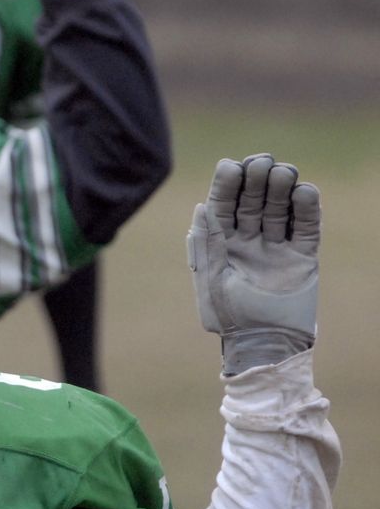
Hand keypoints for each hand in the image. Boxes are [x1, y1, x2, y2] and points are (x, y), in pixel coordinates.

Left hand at [187, 154, 320, 374]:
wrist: (262, 346)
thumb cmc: (228, 317)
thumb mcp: (210, 280)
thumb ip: (207, 244)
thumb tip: (201, 206)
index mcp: (221, 244)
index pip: (223, 206)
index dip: (226, 185)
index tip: (230, 166)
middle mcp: (248, 240)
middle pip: (253, 201)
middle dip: (256, 181)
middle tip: (261, 163)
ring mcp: (276, 247)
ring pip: (279, 209)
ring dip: (281, 189)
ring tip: (282, 172)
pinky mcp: (302, 257)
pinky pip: (305, 228)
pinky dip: (306, 209)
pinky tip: (306, 191)